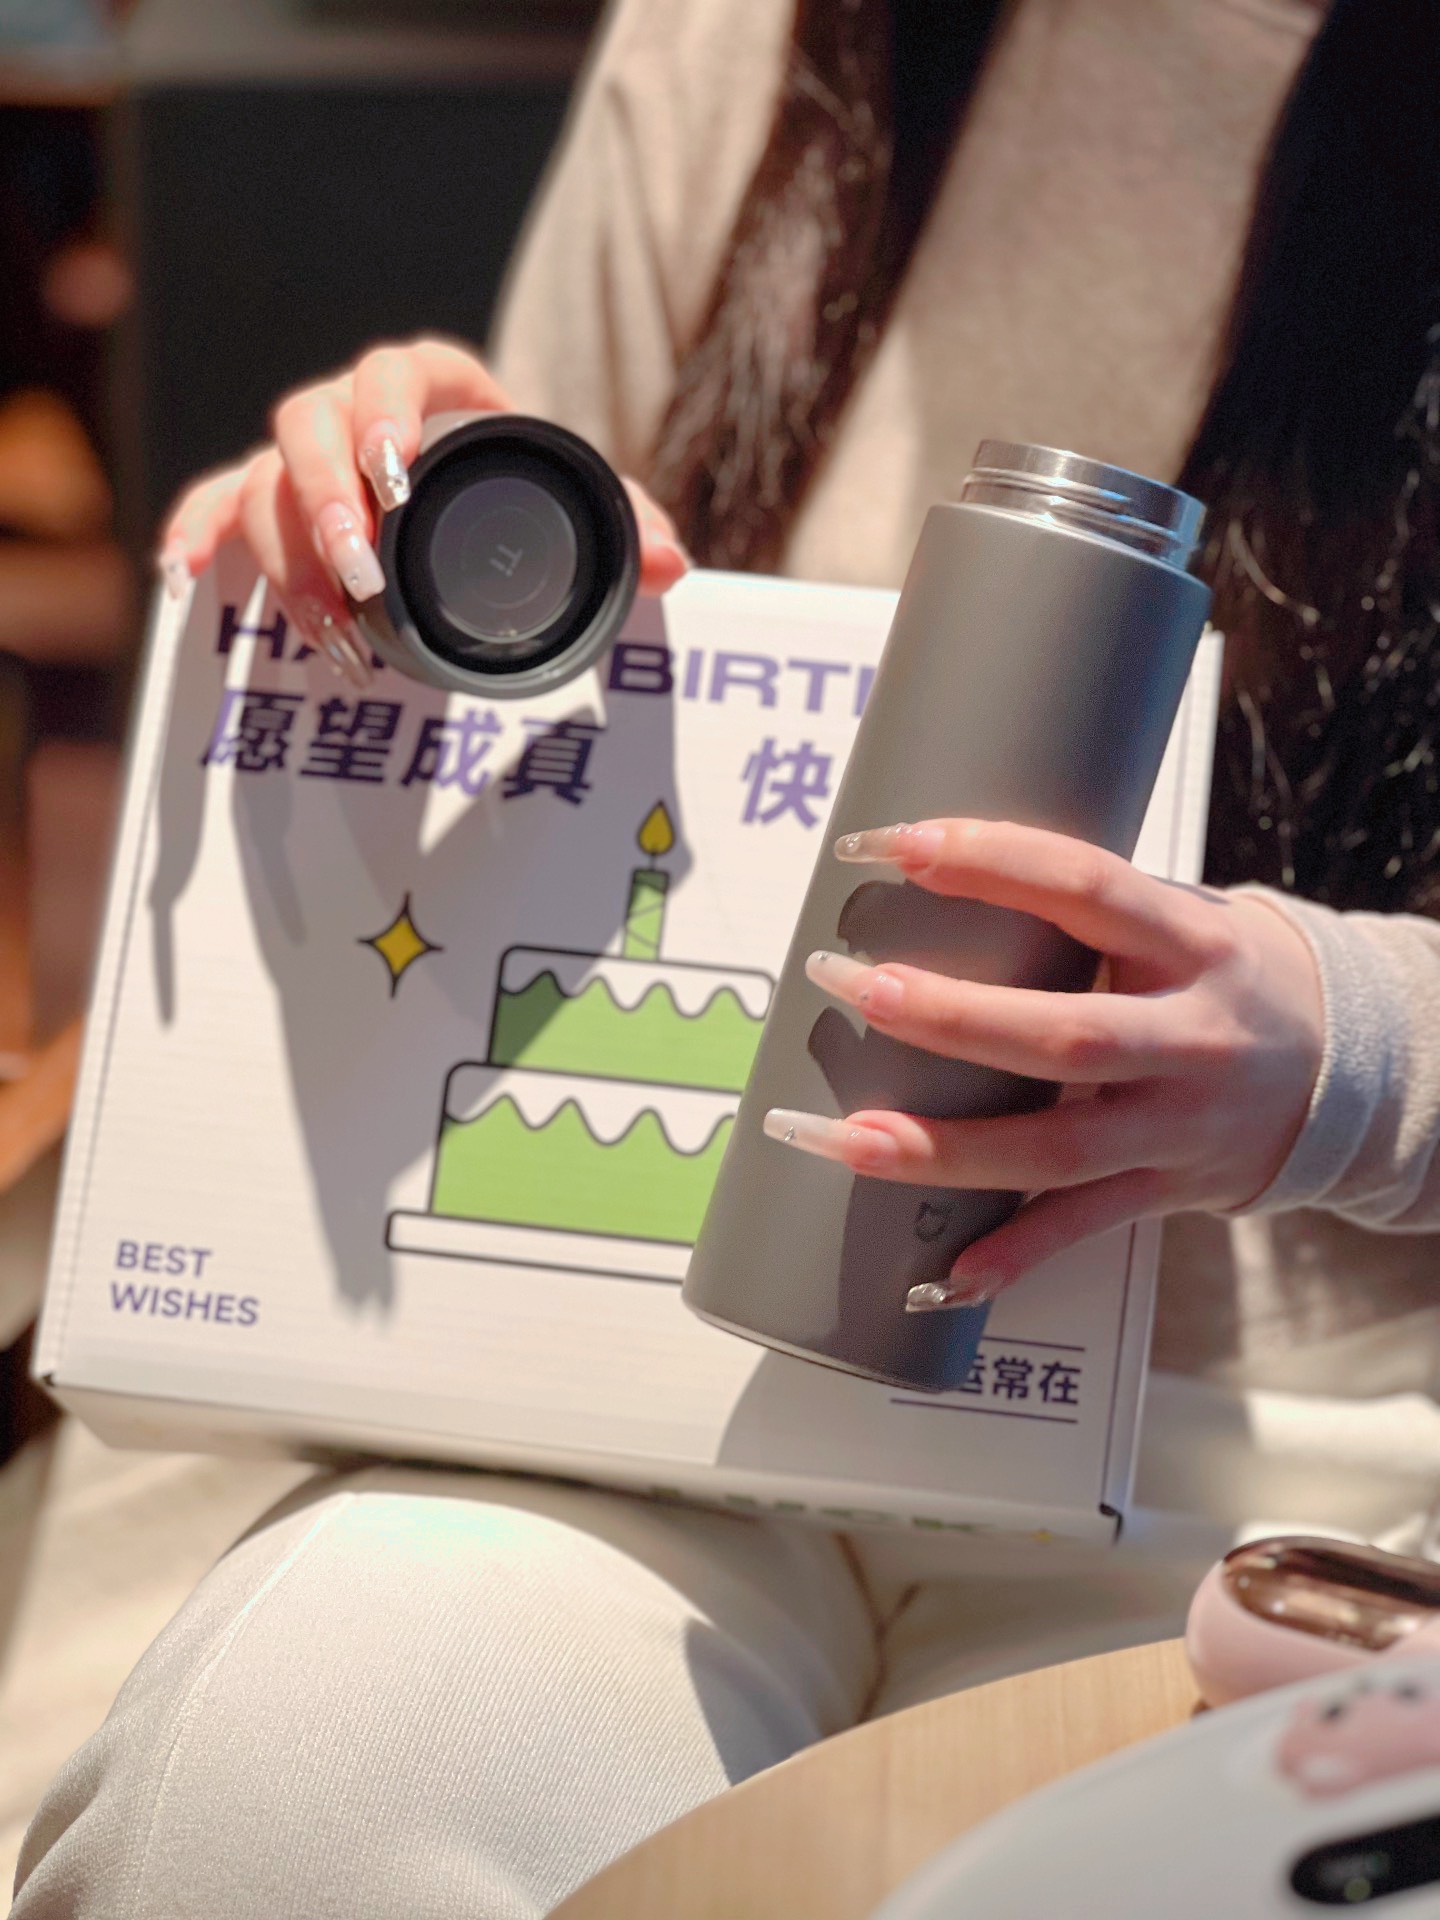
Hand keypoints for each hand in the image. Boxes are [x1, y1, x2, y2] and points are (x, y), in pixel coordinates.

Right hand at [156, 336, 689, 683]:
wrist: (482, 508)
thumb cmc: (523, 492)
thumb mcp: (578, 501)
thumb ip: (627, 524)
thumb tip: (671, 566)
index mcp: (436, 386)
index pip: (398, 371)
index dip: (386, 414)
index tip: (395, 471)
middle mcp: (356, 410)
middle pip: (310, 425)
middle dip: (327, 502)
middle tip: (360, 573)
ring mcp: (307, 455)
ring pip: (265, 480)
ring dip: (288, 559)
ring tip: (335, 634)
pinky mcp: (270, 499)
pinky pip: (217, 504)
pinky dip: (195, 532)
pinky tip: (185, 577)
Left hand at [765, 818, 1324, 1309]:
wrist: (1345, 1068)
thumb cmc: (1224, 976)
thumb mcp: (1178, 920)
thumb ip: (1080, 907)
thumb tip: (927, 864)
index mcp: (1191, 944)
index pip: (1084, 885)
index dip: (987, 860)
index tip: (891, 844)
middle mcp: (1189, 1038)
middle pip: (1062, 1036)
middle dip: (945, 1015)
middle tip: (846, 982)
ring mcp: (1176, 1126)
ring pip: (1055, 1150)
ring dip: (941, 1148)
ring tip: (841, 1135)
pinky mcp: (1163, 1190)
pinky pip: (1080, 1229)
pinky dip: (1011, 1254)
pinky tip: (937, 1273)